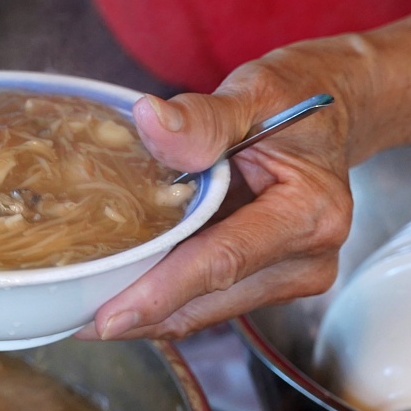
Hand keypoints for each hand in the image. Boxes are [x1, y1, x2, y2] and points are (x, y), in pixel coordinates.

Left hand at [78, 37, 365, 340]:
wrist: (338, 108)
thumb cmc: (299, 97)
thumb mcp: (255, 91)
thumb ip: (204, 117)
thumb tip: (148, 121)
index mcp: (309, 213)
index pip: (223, 261)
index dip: (162, 292)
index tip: (109, 318)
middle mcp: (308, 257)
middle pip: (210, 299)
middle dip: (142, 315)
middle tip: (72, 320)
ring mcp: (293, 275)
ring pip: (206, 309)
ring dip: (150, 313)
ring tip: (83, 310)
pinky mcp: (272, 280)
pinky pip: (211, 298)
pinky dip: (167, 298)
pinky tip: (121, 292)